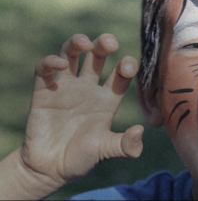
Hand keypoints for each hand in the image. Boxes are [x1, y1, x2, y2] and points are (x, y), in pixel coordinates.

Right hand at [20, 34, 142, 190]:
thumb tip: (140, 130)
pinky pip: (45, 70)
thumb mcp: (106, 151)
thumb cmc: (82, 158)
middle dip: (104, 45)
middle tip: (110, 42)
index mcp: (108, 99)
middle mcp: (89, 89)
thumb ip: (125, 145)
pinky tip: (60, 65)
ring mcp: (66, 88)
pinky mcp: (43, 92)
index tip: (127, 66)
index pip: (120, 74)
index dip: (126, 65)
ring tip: (85, 43)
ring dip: (77, 43)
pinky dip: (50, 62)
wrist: (51, 169)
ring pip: (72, 55)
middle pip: (98, 57)